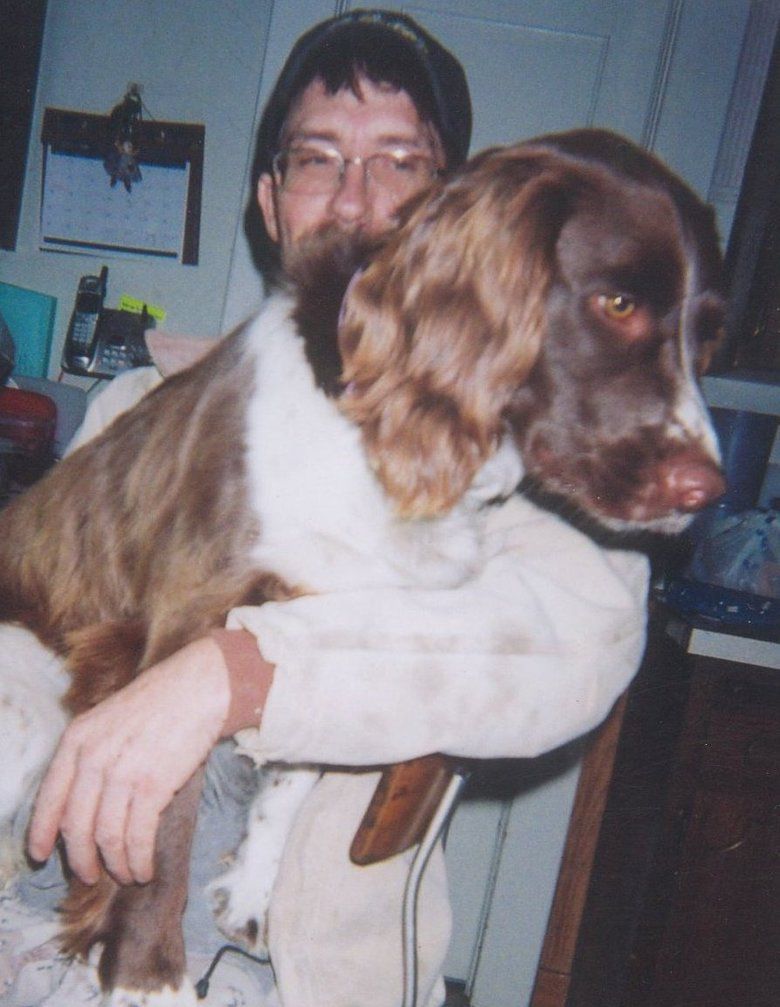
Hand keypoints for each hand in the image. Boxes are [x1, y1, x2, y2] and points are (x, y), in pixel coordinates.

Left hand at [27, 636, 230, 885]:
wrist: (200, 686)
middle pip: (75, 826)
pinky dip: (138, 860)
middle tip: (90, 874)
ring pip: (106, 837)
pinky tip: (145, 868)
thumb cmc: (160, 701)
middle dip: (81, 859)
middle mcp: (93, 758)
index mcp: (77, 739)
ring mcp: (122, 772)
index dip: (42, 833)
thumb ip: (91, 754)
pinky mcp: (152, 786)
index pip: (49, 798)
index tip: (41, 855)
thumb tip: (83, 803)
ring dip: (115, 864)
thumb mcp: (109, 719)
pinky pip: (137, 837)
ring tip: (126, 874)